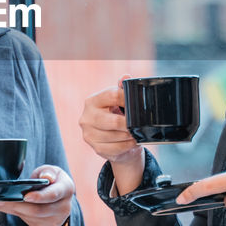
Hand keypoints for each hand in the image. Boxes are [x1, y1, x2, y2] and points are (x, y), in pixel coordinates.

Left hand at [0, 164, 73, 225]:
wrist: (58, 196)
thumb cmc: (53, 180)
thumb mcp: (52, 170)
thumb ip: (48, 172)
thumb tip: (46, 177)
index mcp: (66, 189)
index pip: (53, 195)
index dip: (39, 196)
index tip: (25, 196)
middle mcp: (62, 207)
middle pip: (37, 210)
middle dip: (15, 204)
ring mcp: (52, 219)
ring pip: (28, 216)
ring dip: (8, 208)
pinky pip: (23, 220)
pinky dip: (9, 212)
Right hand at [79, 80, 145, 194]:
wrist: (114, 140)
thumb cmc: (117, 116)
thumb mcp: (119, 101)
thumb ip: (121, 89)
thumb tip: (125, 77)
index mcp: (91, 101)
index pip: (113, 96)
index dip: (128, 99)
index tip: (139, 104)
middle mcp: (86, 117)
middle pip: (114, 121)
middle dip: (129, 123)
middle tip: (137, 124)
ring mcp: (89, 134)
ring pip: (116, 136)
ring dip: (129, 135)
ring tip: (135, 132)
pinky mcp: (95, 148)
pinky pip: (116, 148)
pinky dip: (127, 145)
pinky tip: (131, 141)